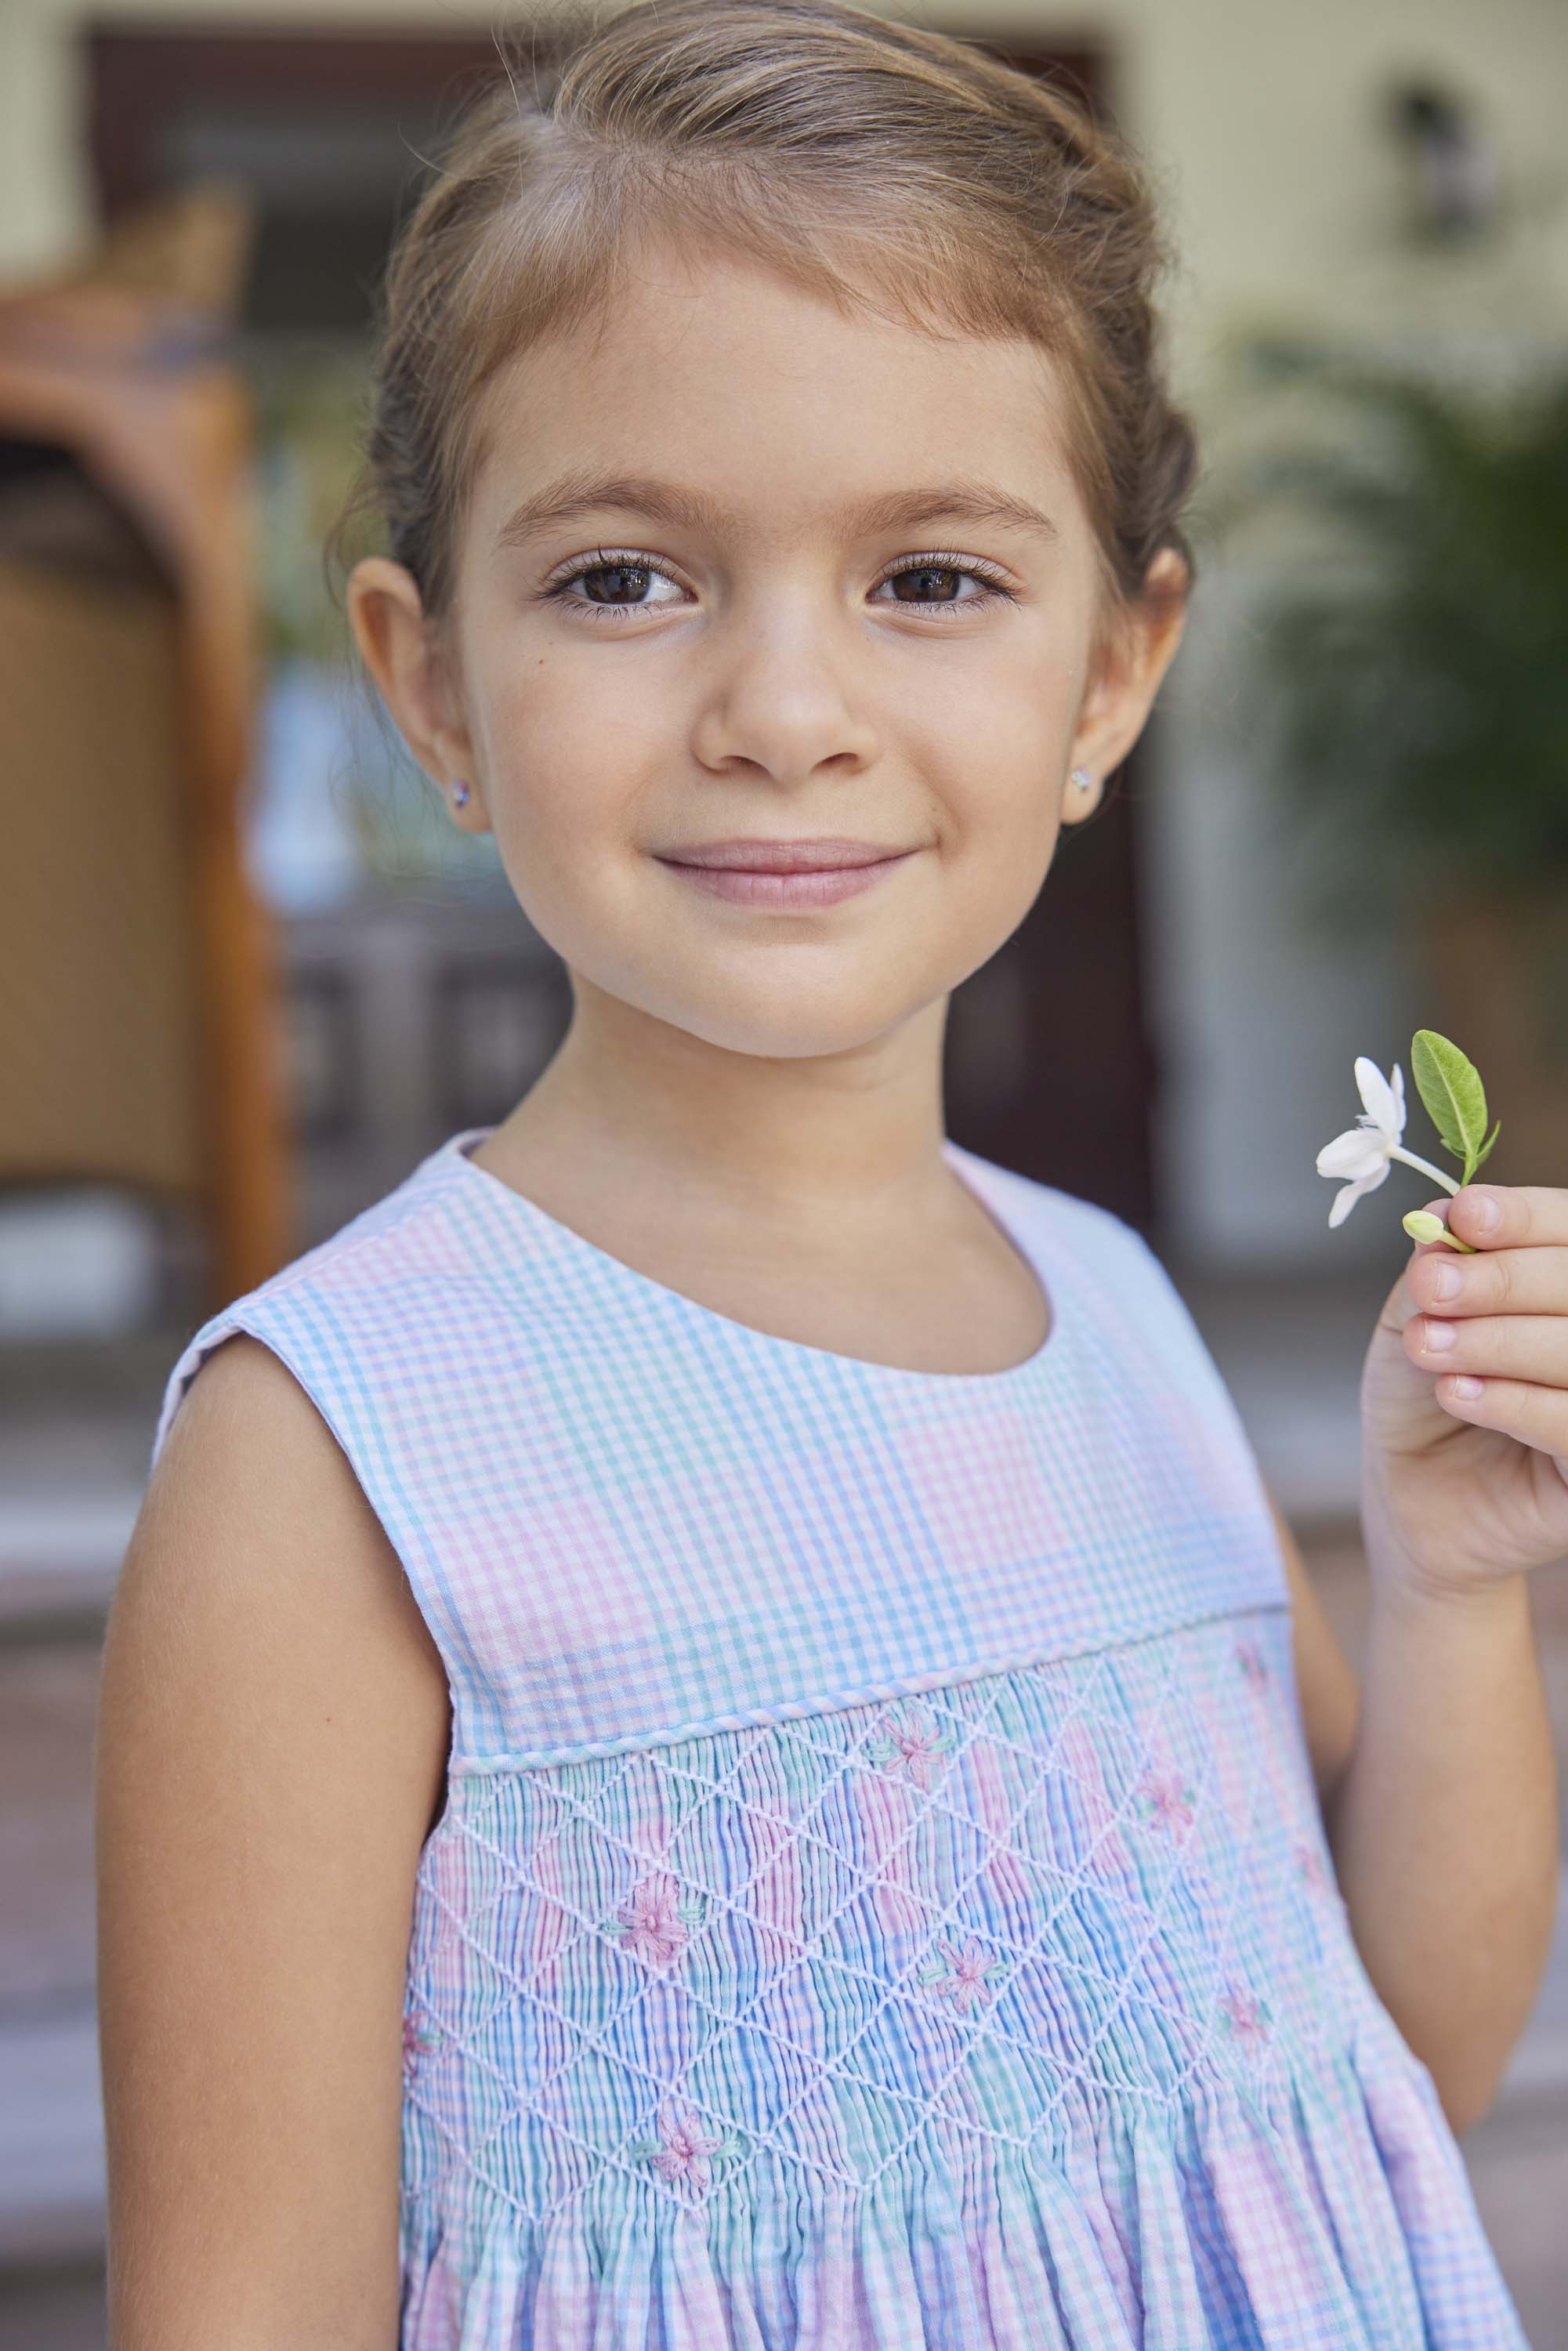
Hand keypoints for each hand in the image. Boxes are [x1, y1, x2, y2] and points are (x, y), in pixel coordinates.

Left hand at [1359, 1183, 1567, 1601]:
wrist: (1411, 1490)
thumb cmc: (1421, 1393)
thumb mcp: (1416, 1317)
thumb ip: (1438, 1267)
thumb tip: (1446, 1215)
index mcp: (1562, 1282)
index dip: (1524, 1217)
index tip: (1463, 1216)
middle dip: (1502, 1280)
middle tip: (1432, 1290)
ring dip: (1496, 1341)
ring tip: (1429, 1348)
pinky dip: (1512, 1400)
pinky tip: (1457, 1393)